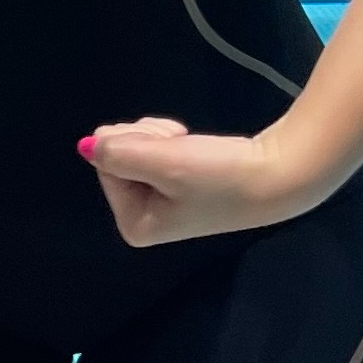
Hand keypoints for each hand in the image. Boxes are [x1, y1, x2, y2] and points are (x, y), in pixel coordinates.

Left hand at [80, 116, 331, 246]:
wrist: (276, 174)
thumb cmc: (218, 175)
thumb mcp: (161, 161)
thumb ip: (117, 152)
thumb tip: (86, 146)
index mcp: (135, 225)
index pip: (105, 165)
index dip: (133, 146)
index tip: (168, 151)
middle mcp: (143, 218)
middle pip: (117, 155)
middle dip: (145, 139)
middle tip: (179, 146)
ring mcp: (160, 202)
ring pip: (134, 147)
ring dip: (158, 137)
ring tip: (188, 147)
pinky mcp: (178, 185)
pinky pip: (154, 150)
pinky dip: (169, 139)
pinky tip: (191, 145)